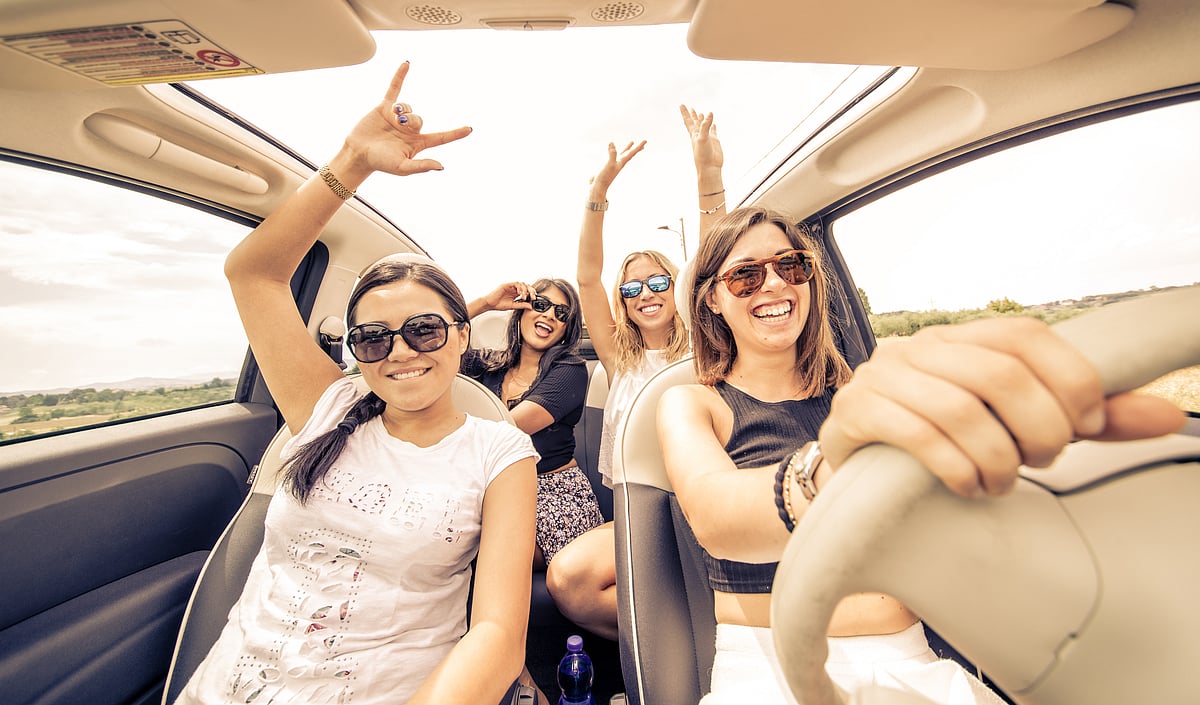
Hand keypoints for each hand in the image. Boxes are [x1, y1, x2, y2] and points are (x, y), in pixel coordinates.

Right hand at [341, 62, 472, 177]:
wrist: (358, 153)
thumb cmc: (381, 163)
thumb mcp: (402, 167)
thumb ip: (421, 166)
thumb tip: (441, 166)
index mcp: (417, 143)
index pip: (441, 138)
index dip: (455, 134)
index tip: (469, 129)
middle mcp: (409, 130)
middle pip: (420, 119)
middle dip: (411, 120)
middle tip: (400, 125)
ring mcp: (397, 117)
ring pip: (407, 107)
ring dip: (401, 110)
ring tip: (392, 118)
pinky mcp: (384, 108)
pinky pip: (394, 89)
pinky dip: (399, 77)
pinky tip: (406, 63)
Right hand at [483, 282, 537, 312]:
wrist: (489, 304)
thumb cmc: (498, 304)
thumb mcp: (513, 306)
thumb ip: (521, 305)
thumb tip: (530, 306)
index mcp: (515, 293)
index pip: (526, 291)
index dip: (531, 293)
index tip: (534, 298)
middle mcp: (513, 289)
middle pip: (525, 286)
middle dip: (530, 290)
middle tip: (533, 296)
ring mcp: (510, 286)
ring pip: (521, 284)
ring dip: (525, 290)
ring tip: (524, 297)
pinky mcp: (506, 285)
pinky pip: (515, 283)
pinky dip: (519, 288)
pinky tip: (520, 293)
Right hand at [588, 141, 645, 198]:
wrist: (598, 186)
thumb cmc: (604, 177)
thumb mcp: (609, 164)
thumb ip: (612, 154)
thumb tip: (612, 143)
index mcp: (621, 162)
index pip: (631, 153)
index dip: (638, 146)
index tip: (645, 141)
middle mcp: (619, 162)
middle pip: (630, 153)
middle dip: (636, 148)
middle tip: (644, 143)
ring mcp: (613, 164)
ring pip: (623, 154)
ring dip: (627, 148)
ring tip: (632, 142)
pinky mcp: (607, 165)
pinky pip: (613, 155)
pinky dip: (615, 150)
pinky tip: (614, 149)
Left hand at [680, 105, 723, 171]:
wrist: (709, 167)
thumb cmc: (703, 155)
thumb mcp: (703, 138)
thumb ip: (706, 125)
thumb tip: (709, 113)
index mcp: (694, 134)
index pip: (688, 121)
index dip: (685, 113)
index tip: (681, 105)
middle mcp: (699, 135)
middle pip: (695, 122)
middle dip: (692, 115)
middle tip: (690, 108)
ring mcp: (707, 138)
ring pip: (704, 126)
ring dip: (702, 120)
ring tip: (701, 114)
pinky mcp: (714, 141)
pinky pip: (713, 131)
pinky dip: (713, 126)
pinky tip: (714, 123)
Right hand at [818, 317, 1185, 497]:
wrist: (854, 478)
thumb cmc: (942, 446)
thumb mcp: (1013, 425)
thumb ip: (1083, 420)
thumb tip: (1168, 417)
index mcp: (961, 338)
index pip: (1025, 335)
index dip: (1069, 378)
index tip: (1087, 427)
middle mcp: (918, 347)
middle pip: (999, 373)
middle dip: (1037, 427)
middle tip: (1040, 461)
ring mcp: (881, 377)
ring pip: (959, 409)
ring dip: (995, 458)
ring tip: (1001, 484)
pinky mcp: (853, 413)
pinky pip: (915, 435)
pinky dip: (955, 468)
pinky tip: (966, 487)